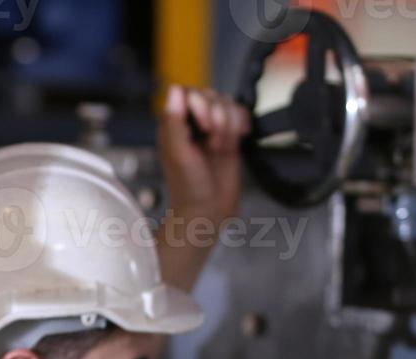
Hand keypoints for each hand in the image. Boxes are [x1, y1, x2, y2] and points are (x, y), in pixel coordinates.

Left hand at [158, 85, 248, 230]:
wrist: (208, 210)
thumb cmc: (188, 186)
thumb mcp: (178, 153)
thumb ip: (174, 121)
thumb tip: (175, 90)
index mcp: (174, 123)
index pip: (188, 92)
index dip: (200, 105)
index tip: (203, 126)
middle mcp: (192, 122)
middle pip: (210, 95)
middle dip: (217, 118)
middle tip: (213, 144)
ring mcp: (211, 128)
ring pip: (227, 103)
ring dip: (229, 125)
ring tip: (221, 148)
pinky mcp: (229, 135)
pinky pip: (240, 114)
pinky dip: (241, 124)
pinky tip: (237, 140)